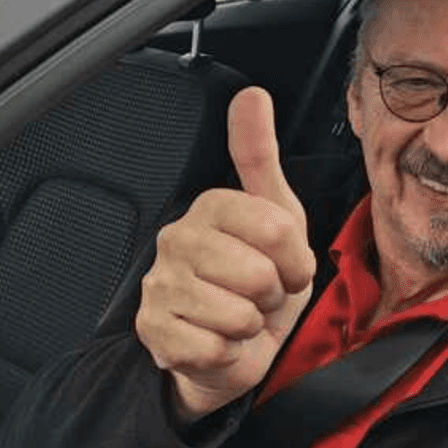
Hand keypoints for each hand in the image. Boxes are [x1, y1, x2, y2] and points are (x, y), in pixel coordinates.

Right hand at [133, 88, 316, 417]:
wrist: (231, 344)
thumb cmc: (255, 279)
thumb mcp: (275, 216)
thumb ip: (260, 155)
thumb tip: (251, 94)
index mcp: (210, 206)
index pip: (279, 230)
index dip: (295, 261)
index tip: (285, 267)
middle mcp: (177, 239)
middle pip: (259, 274)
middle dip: (271, 297)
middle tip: (257, 295)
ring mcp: (159, 285)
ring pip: (237, 315)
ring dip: (249, 327)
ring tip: (236, 317)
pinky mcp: (152, 330)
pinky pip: (214, 348)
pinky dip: (227, 354)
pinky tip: (215, 340)